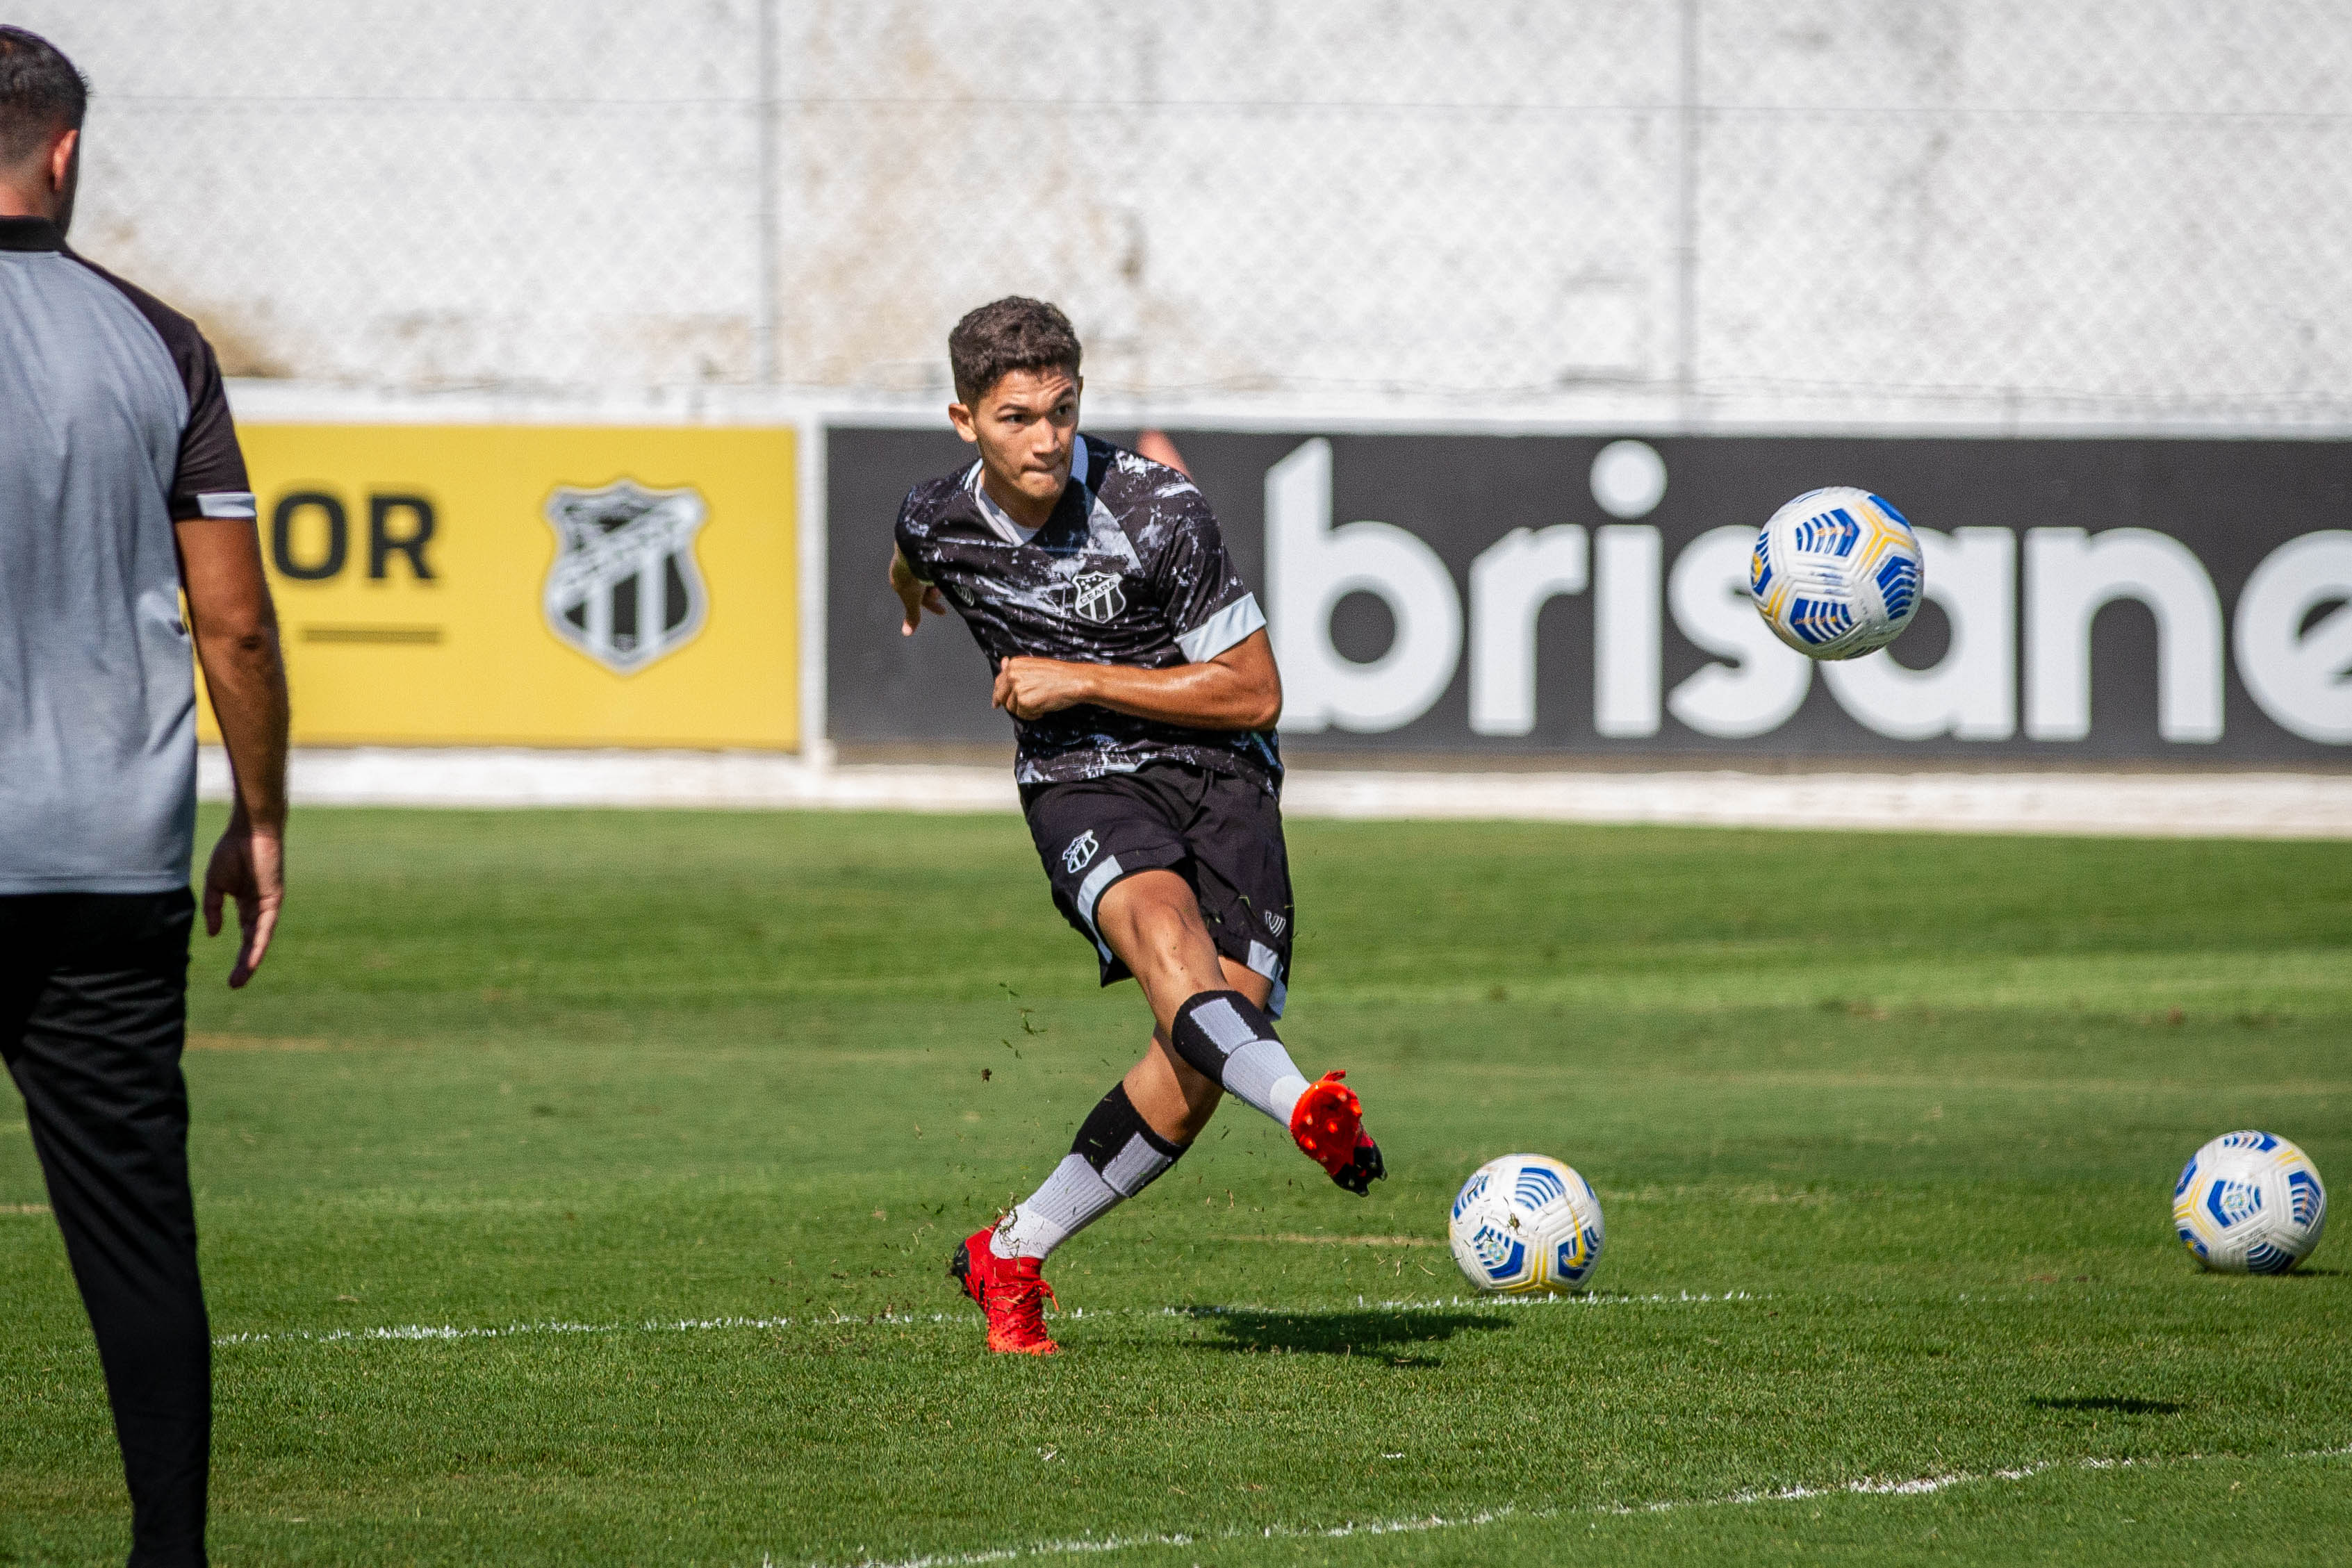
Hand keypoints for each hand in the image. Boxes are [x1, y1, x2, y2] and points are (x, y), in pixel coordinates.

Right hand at [202, 815, 283, 987]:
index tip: (230, 975)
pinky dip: (258, 942)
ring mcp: (267, 904)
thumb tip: (215, 933)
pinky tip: (252, 959)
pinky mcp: (273, 899)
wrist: (249, 831)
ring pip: (259, 938)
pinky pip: (265, 925)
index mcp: (246, 904)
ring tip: (240, 979)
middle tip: (235, 984)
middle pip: (252, 942)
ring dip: (250, 959)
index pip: (244, 935)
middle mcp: (259, 907)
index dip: (239, 955)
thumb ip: (213, 908)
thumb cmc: (232, 851)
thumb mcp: (215, 885)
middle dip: (244, 964)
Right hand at [889, 549, 946, 635]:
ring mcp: (914, 555)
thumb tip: (906, 633)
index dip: (931, 605)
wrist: (913, 548)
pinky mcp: (924, 546)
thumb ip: (912, 615)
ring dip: (937, 580)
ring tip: (941, 577)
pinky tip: (947, 567)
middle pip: (924, 585)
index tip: (944, 612)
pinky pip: (935, 561)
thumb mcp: (912, 599)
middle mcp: (906, 567)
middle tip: (941, 591)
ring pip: (931, 573)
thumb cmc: (910, 576)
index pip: (916, 597)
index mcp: (899, 579)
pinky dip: (940, 568)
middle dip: (935, 592)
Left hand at [992, 656, 1098, 719]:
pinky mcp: (1024, 702)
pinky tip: (1043, 709)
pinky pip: (1023, 715)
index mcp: (1015, 664)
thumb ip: (1017, 669)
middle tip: (1020, 709)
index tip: (996, 702)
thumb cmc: (1060, 674)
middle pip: (1002, 696)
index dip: (997, 694)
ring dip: (1024, 710)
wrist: (1075, 681)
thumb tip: (1003, 663)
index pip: (999, 682)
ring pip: (1012, 708)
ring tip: (1040, 705)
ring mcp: (1018, 689)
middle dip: (1010, 705)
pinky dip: (1032, 715)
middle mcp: (1013, 675)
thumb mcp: (1035, 666)